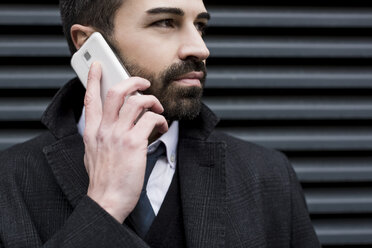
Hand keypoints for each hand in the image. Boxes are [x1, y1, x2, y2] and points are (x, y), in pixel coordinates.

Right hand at [83, 62, 167, 222]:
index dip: (93, 79)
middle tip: (144, 83)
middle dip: (133, 81)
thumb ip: (99, 136)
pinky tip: (161, 128)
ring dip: (152, 101)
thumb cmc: (104, 180)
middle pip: (116, 92)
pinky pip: (151, 119)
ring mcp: (118, 134)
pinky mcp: (134, 143)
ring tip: (157, 110)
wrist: (107, 200)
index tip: (97, 66)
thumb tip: (109, 125)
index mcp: (93, 132)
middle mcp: (104, 129)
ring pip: (137, 101)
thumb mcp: (92, 154)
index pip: (90, 98)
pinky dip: (159, 120)